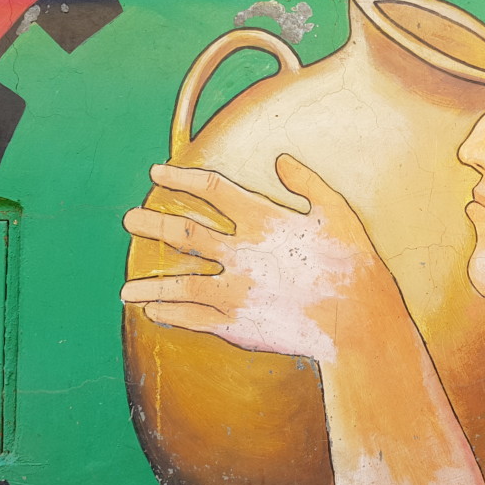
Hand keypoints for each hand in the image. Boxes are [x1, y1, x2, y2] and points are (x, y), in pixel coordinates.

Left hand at [121, 157, 400, 362]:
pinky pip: (194, 319)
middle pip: (186, 235)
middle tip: (129, 219)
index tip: (156, 174)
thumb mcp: (339, 212)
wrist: (358, 322)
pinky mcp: (238, 325)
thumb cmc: (353, 264)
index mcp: (264, 221)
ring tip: (125, 290)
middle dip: (153, 224)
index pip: (212, 190)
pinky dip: (172, 315)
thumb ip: (308, 183)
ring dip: (149, 285)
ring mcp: (236, 291)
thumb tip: (281, 160)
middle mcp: (242, 254)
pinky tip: (156, 313)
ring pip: (180, 284)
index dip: (181, 179)